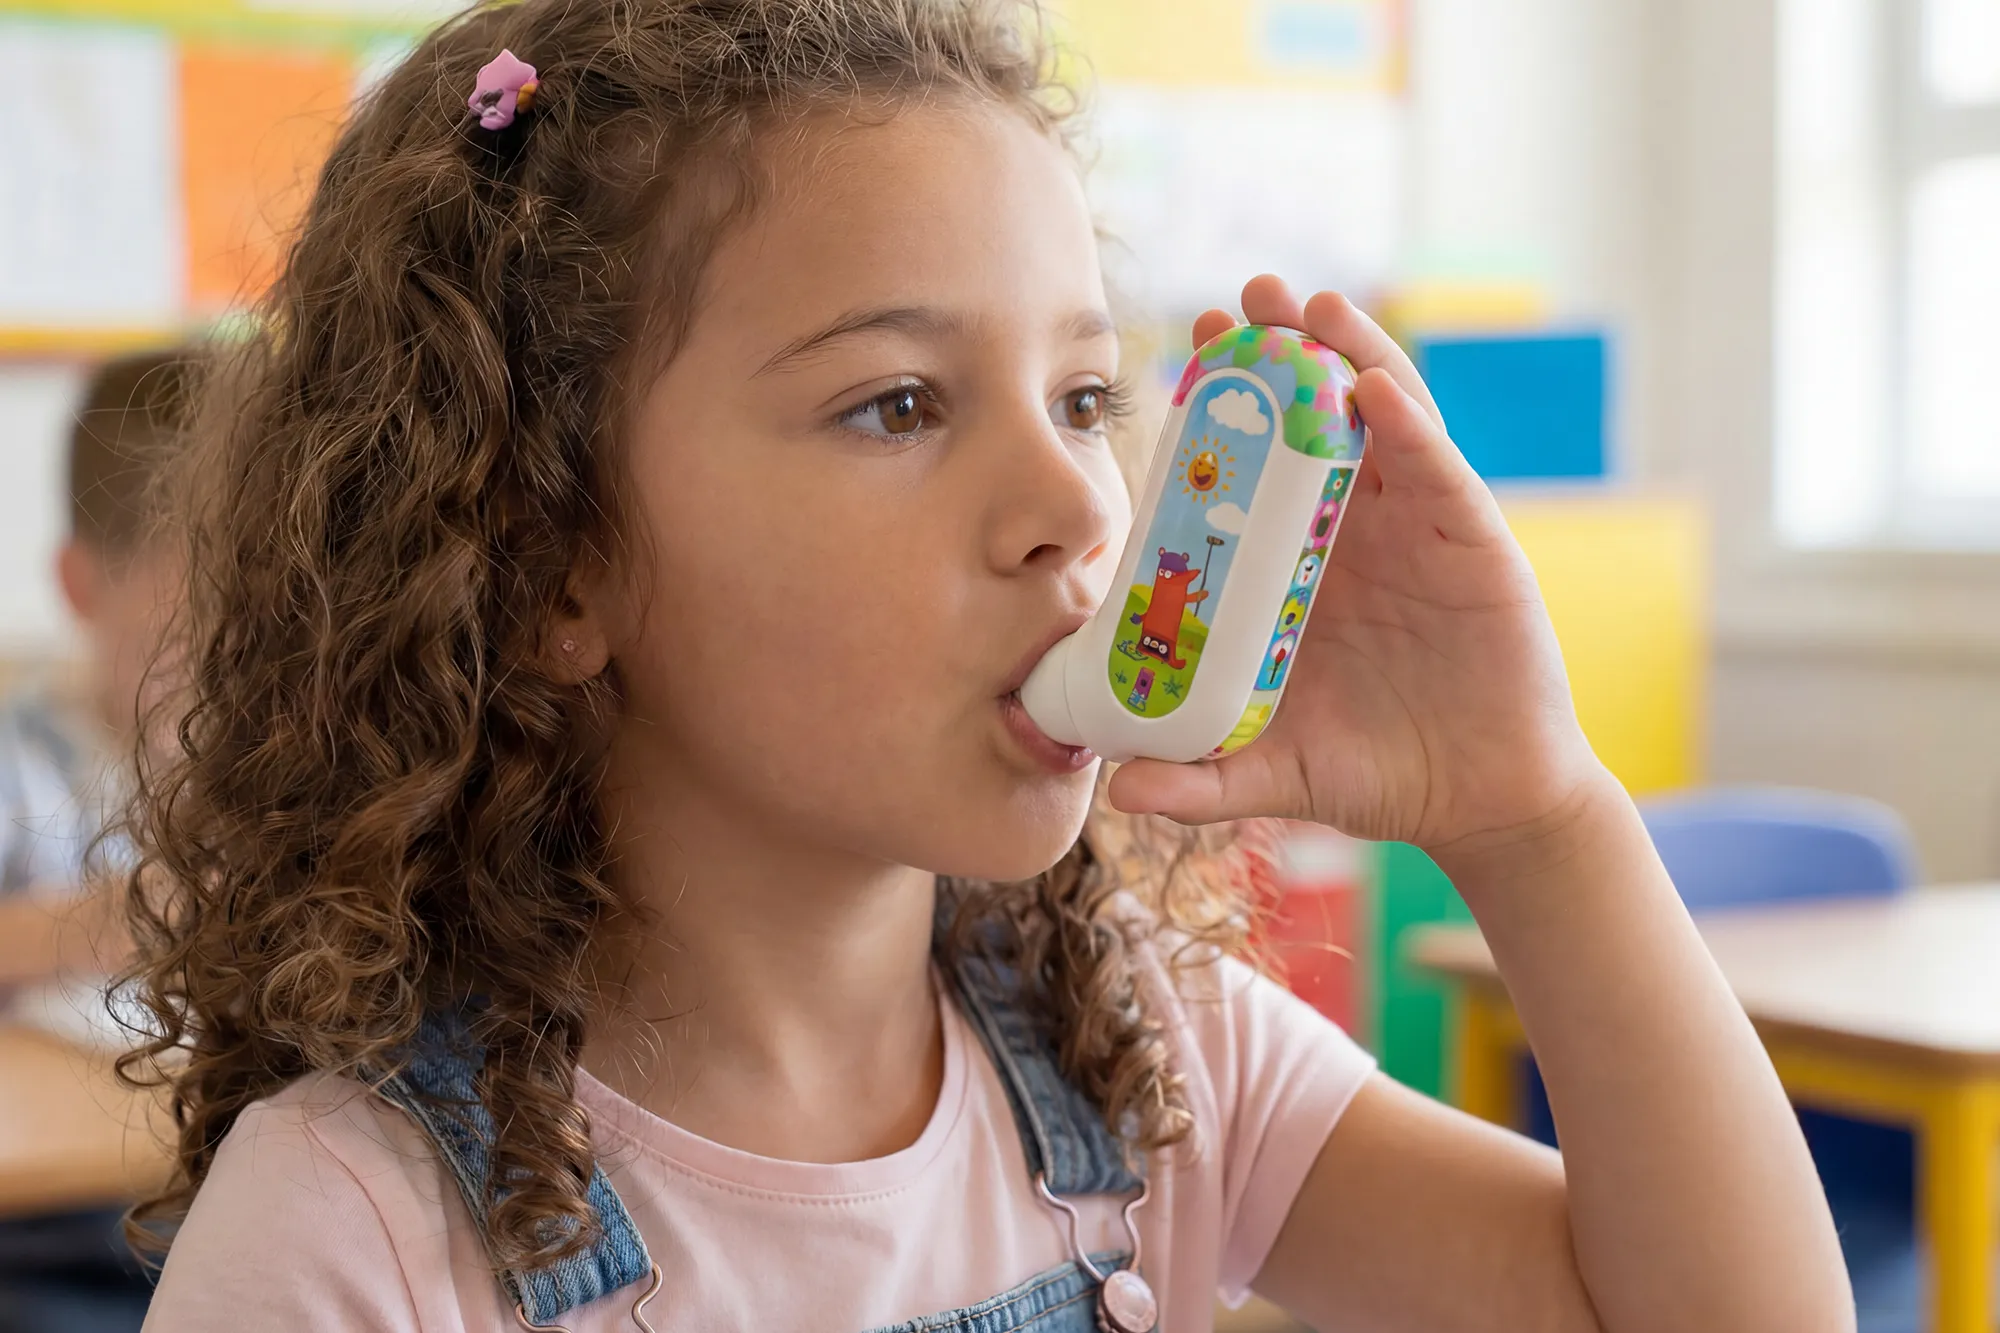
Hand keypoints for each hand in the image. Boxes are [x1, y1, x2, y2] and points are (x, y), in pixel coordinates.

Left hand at [1107, 276, 1605, 855]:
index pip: (1258, 472)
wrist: (1480, 802)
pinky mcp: (1471, 542)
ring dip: (1345, 356)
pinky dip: (1409, 425)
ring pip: (1382, 420)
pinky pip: (1436, 470)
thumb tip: (1117, 787)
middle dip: (1282, 355)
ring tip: (1307, 306)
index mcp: (1300, 566)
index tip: (1182, 360)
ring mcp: (1416, 527)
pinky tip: (1374, 388)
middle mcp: (1356, 531)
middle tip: (1238, 301)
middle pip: (1317, 422)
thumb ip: (1202, 778)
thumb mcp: (1273, 771)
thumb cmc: (1377, 772)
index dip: (1226, 414)